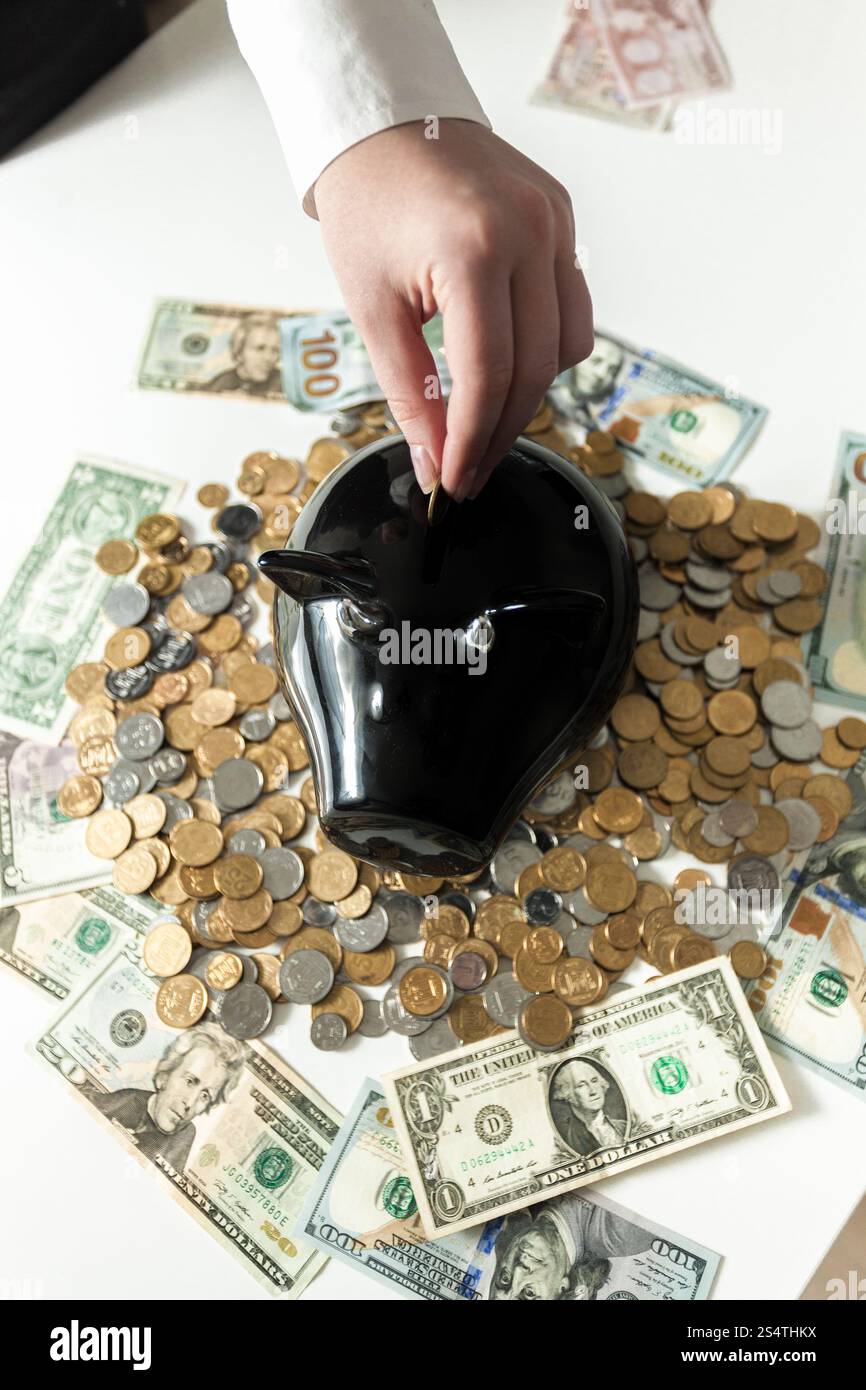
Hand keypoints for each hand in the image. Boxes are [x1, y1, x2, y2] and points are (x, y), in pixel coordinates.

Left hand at [313, 119, 592, 500]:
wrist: (383, 123)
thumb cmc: (368, 203)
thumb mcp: (371, 307)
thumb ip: (408, 391)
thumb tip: (432, 461)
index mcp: (475, 250)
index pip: (489, 376)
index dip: (471, 441)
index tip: (453, 480)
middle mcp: (530, 232)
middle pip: (535, 370)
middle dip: (500, 433)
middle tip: (467, 469)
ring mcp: (556, 222)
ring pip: (569, 344)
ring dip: (530, 393)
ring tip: (485, 420)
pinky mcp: (564, 218)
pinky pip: (573, 304)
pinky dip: (547, 345)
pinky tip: (508, 358)